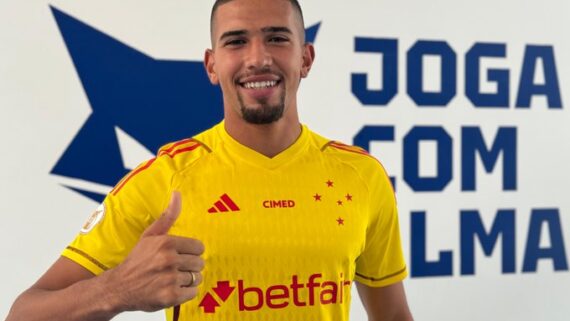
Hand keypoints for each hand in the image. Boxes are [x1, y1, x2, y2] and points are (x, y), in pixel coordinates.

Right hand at [104, 191, 204, 311]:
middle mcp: (168, 260)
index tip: (181, 255)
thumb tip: (177, 193)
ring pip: (196, 278)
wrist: (118, 287)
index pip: (199, 247)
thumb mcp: (150, 235)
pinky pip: (192, 293)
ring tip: (172, 278)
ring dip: (187, 280)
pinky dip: (185, 293)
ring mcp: (169, 278)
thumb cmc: (137, 260)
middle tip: (175, 268)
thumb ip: (168, 216)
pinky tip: (172, 288)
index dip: (191, 252)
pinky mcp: (170, 296)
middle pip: (199, 263)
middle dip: (190, 266)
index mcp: (166, 243)